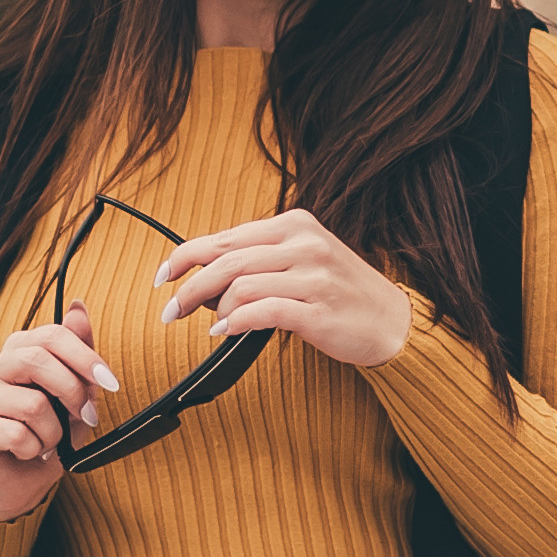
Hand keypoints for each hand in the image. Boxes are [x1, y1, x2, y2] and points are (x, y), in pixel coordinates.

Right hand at [0, 304, 118, 522]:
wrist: (21, 481)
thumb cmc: (49, 433)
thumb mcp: (74, 395)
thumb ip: (77, 355)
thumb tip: (79, 307)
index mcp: (17, 350)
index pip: (51, 335)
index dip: (84, 356)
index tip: (109, 382)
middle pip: (37, 360)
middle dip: (73, 393)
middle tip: (86, 418)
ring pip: (32, 405)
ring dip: (54, 432)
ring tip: (48, 441)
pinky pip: (17, 435)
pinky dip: (35, 450)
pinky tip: (28, 453)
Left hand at [154, 209, 410, 369]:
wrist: (393, 321)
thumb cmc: (340, 292)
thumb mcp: (302, 260)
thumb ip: (259, 262)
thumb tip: (203, 279)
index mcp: (294, 224)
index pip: (225, 236)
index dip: (186, 255)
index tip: (163, 275)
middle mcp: (304, 244)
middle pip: (227, 260)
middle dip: (189, 286)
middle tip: (169, 310)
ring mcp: (314, 276)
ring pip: (241, 285)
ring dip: (212, 308)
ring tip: (206, 324)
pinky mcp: (319, 310)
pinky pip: (263, 312)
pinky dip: (236, 322)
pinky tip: (224, 332)